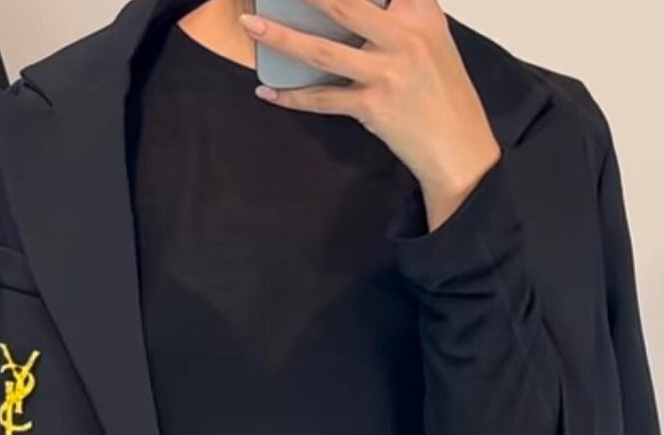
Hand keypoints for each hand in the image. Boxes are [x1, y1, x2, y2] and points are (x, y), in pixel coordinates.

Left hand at [239, 0, 502, 229]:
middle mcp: (404, 37)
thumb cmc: (442, 92)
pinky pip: (322, 99)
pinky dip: (292, 97)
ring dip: (282, 38)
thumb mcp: (432, 39)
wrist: (458, 145)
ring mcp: (386, 73)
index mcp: (421, 12)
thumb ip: (400, 15)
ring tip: (251, 26)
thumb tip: (348, 9)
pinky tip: (267, 91)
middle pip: (345, 5)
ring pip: (323, 51)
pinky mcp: (372, 107)